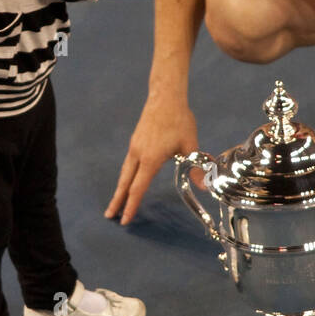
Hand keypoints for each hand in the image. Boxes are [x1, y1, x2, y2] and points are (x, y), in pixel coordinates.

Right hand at [106, 93, 198, 224]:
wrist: (165, 96)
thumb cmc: (179, 120)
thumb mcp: (190, 144)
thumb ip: (195, 166)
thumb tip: (204, 186)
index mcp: (150, 159)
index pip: (138, 188)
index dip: (131, 205)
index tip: (125, 219)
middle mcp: (138, 154)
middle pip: (125, 182)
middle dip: (117, 200)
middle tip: (109, 216)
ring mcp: (135, 146)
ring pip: (125, 172)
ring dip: (120, 188)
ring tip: (116, 201)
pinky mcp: (136, 140)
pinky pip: (128, 163)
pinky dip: (126, 175)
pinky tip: (129, 178)